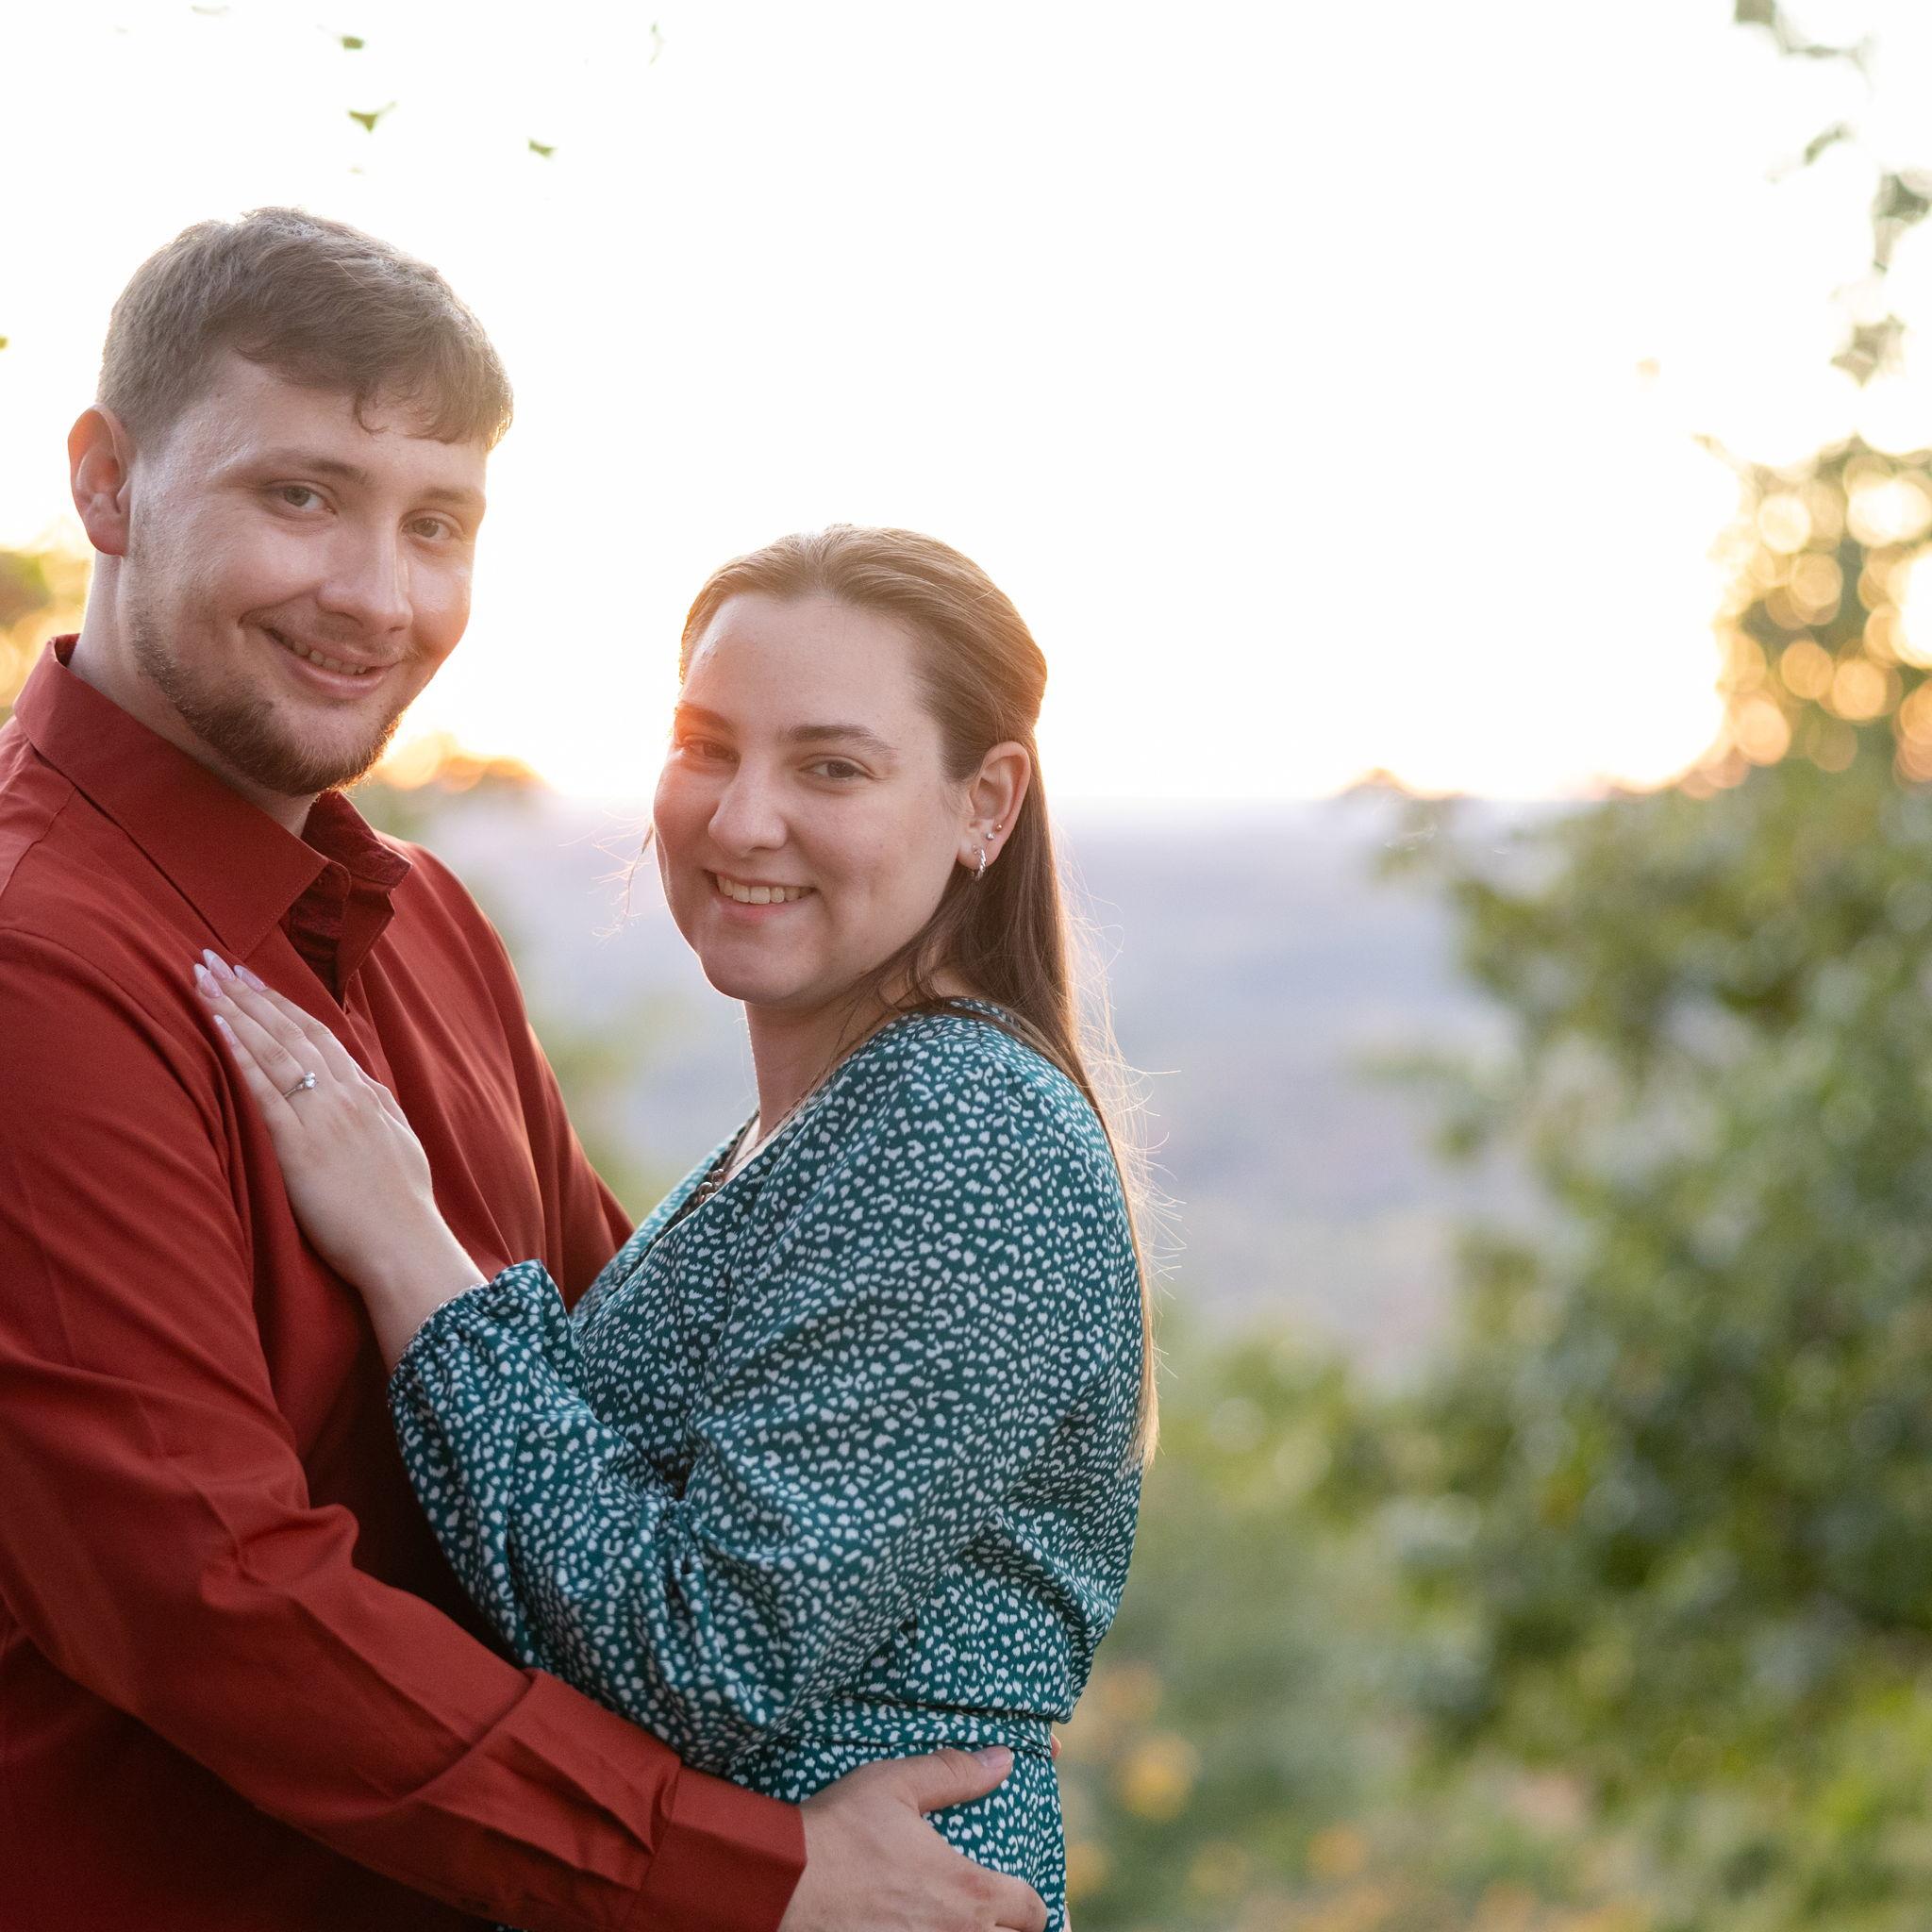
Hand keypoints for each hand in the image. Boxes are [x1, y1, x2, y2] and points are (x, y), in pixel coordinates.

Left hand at [192, 955, 481, 1361]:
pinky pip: (264, 1090)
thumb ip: (380, 1110)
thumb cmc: (404, 1208)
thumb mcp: (402, 1145)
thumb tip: (365, 1087)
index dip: (282, 1002)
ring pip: (274, 1049)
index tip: (252, 975)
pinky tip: (217, 1027)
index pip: (320, 1034)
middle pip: (290, 1030)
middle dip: (249, 991)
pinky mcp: (299, 1147)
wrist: (406, 1246)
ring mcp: (323, 1118)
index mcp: (369, 1095)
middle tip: (213, 957)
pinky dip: (240, 1054)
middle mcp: (345, 1096)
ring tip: (202, 978)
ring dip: (235, 1009)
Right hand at [782, 1747, 1046, 1931]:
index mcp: (967, 1891)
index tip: (1026, 1900)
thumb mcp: (896, 1785)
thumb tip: (1002, 1759)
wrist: (783, 1884)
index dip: (1035, 1905)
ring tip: (961, 1927)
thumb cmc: (840, 1831)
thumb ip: (953, 1773)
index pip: (1032, 1912)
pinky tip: (920, 1931)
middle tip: (999, 1920)